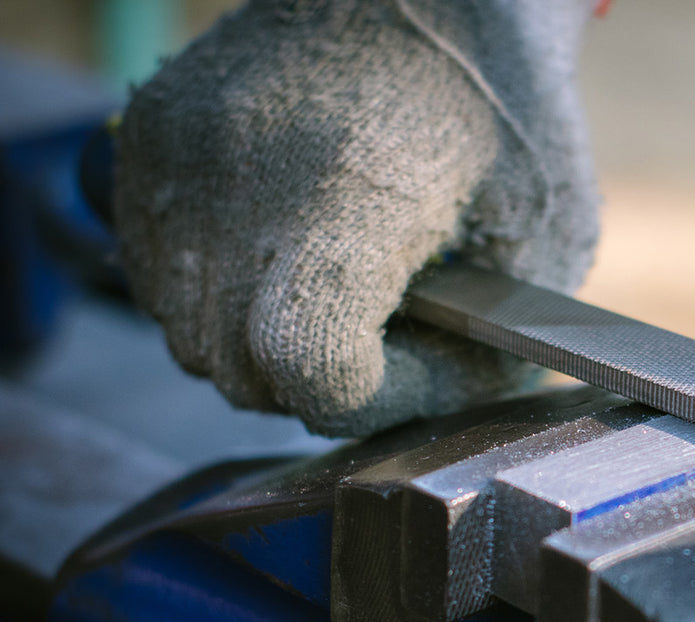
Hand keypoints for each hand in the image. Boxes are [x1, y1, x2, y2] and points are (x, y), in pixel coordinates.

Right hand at [113, 0, 599, 437]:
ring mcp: (179, 151)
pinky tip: (281, 270)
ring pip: (189, 339)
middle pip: (242, 368)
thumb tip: (421, 425)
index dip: (372, 399)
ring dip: (260, 353)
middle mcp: (242, 166)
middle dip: (318, 389)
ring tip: (333, 305)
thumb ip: (484, 355)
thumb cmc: (503, 115)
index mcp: (351, 186)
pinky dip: (215, 303)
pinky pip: (157, 282)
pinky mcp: (145, 142)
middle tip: (380, 350)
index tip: (416, 372)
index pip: (311, 362)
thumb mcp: (541, 244)